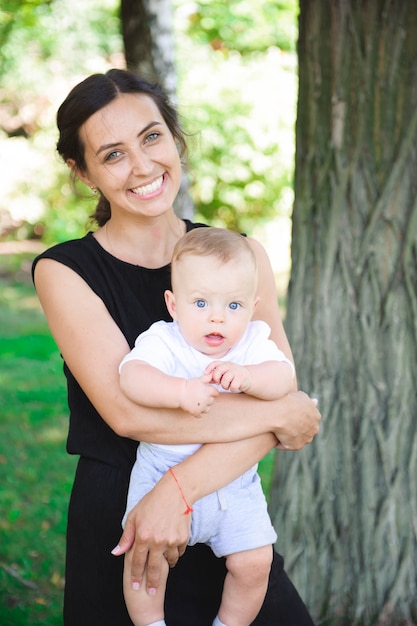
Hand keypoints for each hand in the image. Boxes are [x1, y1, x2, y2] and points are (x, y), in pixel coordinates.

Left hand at [111, 473, 190, 594]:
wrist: (176, 491)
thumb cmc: (152, 502)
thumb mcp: (134, 517)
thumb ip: (126, 537)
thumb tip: (117, 553)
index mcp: (143, 536)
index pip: (137, 562)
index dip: (135, 575)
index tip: (134, 586)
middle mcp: (157, 541)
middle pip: (154, 569)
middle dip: (151, 583)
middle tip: (151, 593)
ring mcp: (171, 540)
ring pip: (169, 561)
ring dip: (166, 564)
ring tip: (164, 563)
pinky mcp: (183, 538)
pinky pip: (179, 552)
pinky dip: (176, 552)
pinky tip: (172, 548)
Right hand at [180, 374, 218, 416]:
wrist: (179, 393)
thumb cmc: (189, 385)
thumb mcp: (199, 379)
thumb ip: (207, 378)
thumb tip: (212, 375)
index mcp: (208, 391)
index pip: (216, 393)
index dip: (212, 392)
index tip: (207, 391)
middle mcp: (207, 400)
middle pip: (212, 401)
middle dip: (208, 399)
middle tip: (200, 396)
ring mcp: (202, 407)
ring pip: (207, 409)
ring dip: (204, 407)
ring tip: (198, 403)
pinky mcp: (196, 413)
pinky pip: (201, 415)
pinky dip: (199, 412)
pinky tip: (195, 408)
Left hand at [206, 361, 249, 392]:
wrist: (249, 378)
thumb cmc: (234, 376)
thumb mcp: (225, 373)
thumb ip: (216, 375)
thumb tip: (206, 378)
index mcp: (225, 364)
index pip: (215, 363)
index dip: (209, 368)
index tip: (205, 373)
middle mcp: (230, 366)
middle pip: (219, 370)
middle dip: (216, 378)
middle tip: (218, 382)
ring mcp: (236, 371)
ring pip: (225, 379)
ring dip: (225, 385)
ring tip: (227, 386)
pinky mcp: (241, 378)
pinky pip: (233, 386)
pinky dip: (232, 389)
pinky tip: (234, 387)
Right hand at [274, 392, 320, 449]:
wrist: (280, 412)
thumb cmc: (288, 400)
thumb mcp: (300, 395)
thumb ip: (308, 400)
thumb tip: (315, 401)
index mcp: (316, 416)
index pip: (308, 419)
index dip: (297, 418)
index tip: (288, 416)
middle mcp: (314, 429)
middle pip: (305, 430)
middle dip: (297, 428)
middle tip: (283, 424)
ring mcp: (307, 438)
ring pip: (298, 439)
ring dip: (289, 437)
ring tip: (277, 432)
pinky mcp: (297, 446)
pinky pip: (287, 446)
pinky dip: (280, 443)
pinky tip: (273, 438)